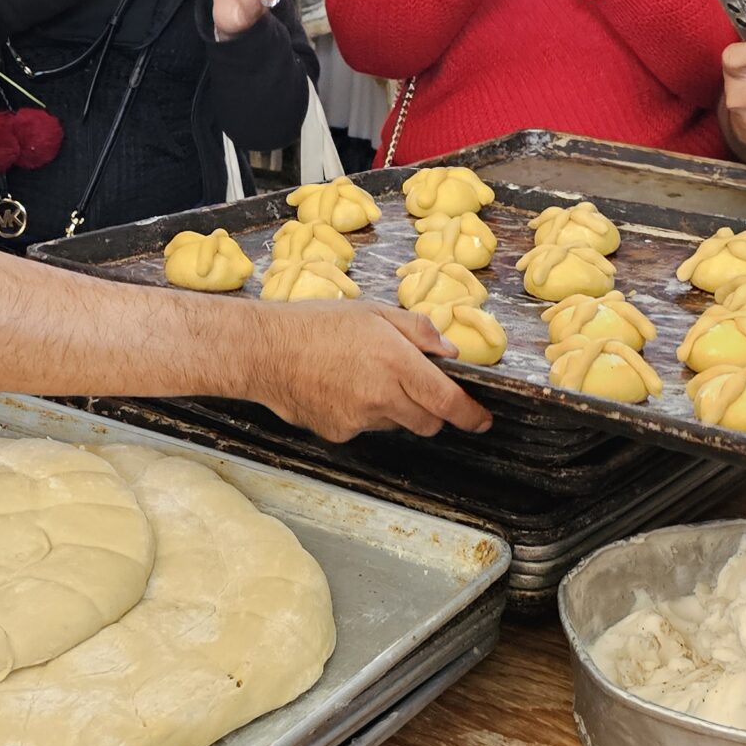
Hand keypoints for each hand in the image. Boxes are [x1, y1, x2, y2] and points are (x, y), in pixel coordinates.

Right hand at [255, 303, 492, 440]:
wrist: (264, 351)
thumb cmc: (315, 323)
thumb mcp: (373, 312)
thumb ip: (417, 331)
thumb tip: (449, 351)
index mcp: (395, 362)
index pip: (447, 401)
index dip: (470, 415)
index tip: (481, 420)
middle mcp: (382, 396)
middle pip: (427, 422)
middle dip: (432, 412)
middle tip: (415, 388)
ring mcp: (359, 419)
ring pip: (395, 424)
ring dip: (394, 409)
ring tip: (363, 377)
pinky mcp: (339, 433)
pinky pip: (365, 428)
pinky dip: (363, 414)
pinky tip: (339, 389)